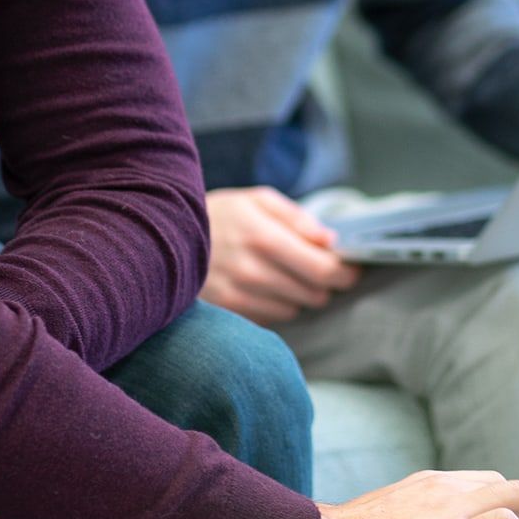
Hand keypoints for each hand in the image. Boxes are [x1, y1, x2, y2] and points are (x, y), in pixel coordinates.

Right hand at [202, 187, 360, 323]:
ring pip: (296, 308)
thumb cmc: (221, 214)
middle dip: (324, 282)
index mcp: (264, 237)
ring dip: (300, 294)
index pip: (323, 269)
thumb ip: (298, 218)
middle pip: (315, 293)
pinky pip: (273, 318)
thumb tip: (331, 241)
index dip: (346, 272)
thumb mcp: (258, 200)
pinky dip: (278, 304)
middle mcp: (252, 271)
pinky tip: (265, 286)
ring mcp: (239, 296)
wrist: (166, 237)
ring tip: (283, 272)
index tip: (352, 268)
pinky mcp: (230, 313)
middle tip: (318, 267)